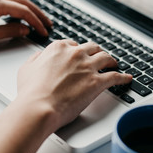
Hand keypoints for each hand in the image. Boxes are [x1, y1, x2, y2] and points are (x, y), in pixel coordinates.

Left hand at [0, 0, 51, 47]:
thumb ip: (9, 31)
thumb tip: (24, 29)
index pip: (23, 11)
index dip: (36, 22)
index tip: (43, 31)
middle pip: (22, 2)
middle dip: (37, 14)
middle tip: (48, 24)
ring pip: (15, 1)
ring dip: (28, 11)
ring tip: (38, 21)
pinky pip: (6, 3)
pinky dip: (18, 10)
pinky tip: (21, 18)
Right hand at [15, 40, 132, 132]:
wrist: (39, 107)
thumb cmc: (31, 92)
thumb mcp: (27, 69)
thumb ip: (36, 59)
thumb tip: (40, 56)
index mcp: (59, 48)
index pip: (74, 45)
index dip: (79, 51)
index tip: (81, 56)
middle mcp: (75, 54)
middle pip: (93, 48)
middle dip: (97, 52)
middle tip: (100, 58)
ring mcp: (88, 67)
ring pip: (106, 58)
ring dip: (111, 61)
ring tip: (114, 65)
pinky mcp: (97, 82)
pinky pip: (115, 76)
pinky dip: (123, 77)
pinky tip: (126, 78)